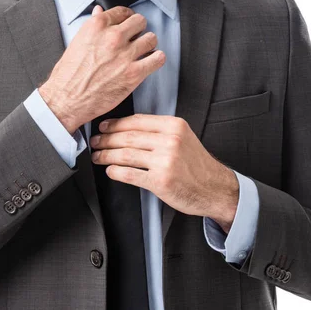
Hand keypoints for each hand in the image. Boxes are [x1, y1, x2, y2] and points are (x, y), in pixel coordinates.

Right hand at [38, 5, 165, 133]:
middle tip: (136, 38)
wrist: (67, 100)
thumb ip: (92, 27)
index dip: (126, 18)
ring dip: (148, 45)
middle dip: (138, 29)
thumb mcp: (76, 43)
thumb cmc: (67, 75)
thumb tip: (99, 12)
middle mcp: (112, 37)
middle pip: (140, 21)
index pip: (122, 12)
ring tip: (143, 51)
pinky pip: (157, 59)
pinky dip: (156, 60)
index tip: (128, 24)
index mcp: (96, 26)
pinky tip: (150, 62)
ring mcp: (125, 55)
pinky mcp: (134, 73)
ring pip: (151, 39)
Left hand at [89, 114, 239, 231]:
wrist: (215, 188)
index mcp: (174, 126)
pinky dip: (115, 172)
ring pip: (125, 155)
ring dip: (106, 156)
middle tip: (95, 142)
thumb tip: (126, 128)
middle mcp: (170, 141)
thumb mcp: (182, 138)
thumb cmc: (196, 165)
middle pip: (127, 137)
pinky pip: (129, 174)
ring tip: (97, 157)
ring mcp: (165, 161)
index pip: (136, 121)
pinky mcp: (160, 181)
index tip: (103, 127)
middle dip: (106, 140)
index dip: (115, 124)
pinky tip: (110, 171)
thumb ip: (159, 131)